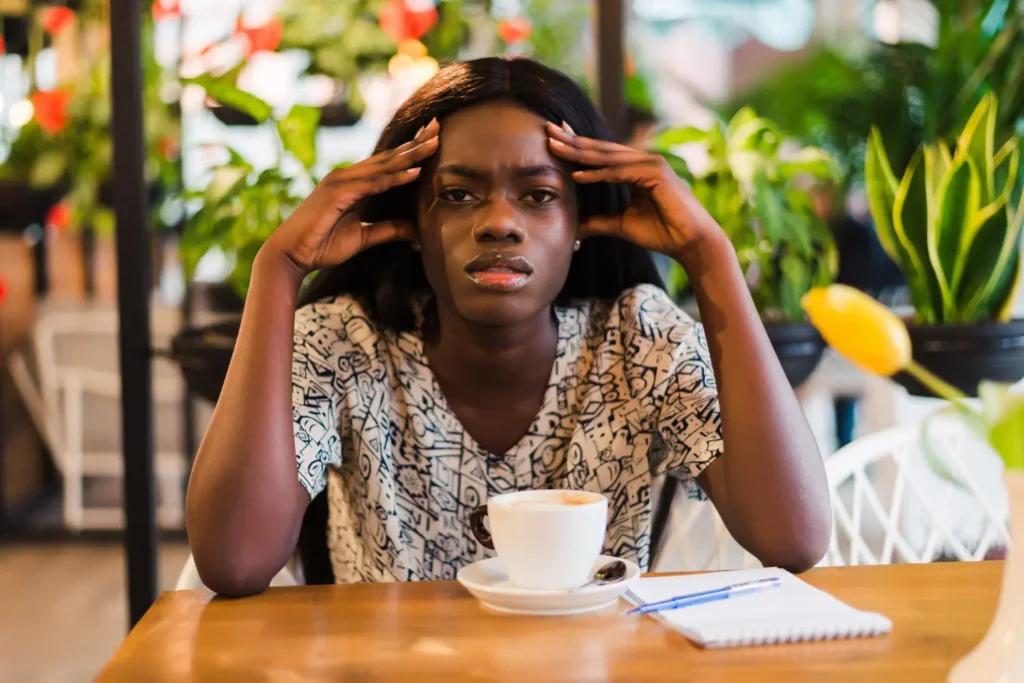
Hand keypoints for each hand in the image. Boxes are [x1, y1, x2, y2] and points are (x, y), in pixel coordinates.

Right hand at [263, 118, 438, 273]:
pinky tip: (415, 172)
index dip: (410, 151)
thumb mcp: (364, 238)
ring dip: (410, 154)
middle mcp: (347, 176)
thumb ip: (388, 231)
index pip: (387, 164)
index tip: (433, 139)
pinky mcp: (338, 193)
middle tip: (438, 127)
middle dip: (414, 143)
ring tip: (434, 143)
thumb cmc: (322, 245)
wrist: (290, 255)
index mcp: (353, 184)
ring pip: (383, 166)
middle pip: (388, 158)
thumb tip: (416, 233)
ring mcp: (341, 182)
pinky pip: (373, 184)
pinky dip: (394, 178)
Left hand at [546, 121, 722, 259]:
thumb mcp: (621, 225)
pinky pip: (620, 173)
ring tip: (554, 147)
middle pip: (600, 149)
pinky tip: (577, 175)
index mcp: (634, 169)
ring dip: (579, 152)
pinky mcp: (656, 174)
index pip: (601, 154)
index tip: (554, 138)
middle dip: (573, 140)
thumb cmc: (661, 232)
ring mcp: (651, 164)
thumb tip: (574, 228)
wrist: (689, 242)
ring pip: (607, 157)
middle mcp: (643, 161)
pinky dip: (598, 174)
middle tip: (547, 131)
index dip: (577, 144)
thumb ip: (598, 222)